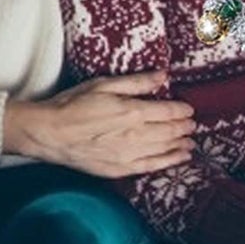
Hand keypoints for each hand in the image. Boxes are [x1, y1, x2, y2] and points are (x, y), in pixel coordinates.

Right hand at [6, 70, 195, 176]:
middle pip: (170, 131)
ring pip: (165, 149)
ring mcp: (130, 155)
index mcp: (133, 111)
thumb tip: (163, 75)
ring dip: (181, 144)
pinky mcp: (122, 168)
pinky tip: (179, 158)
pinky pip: (153, 166)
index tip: (188, 108)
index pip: (168, 112)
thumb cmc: (73, 104)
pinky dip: (170, 161)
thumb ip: (136, 82)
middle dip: (184, 127)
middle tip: (193, 124)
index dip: (182, 110)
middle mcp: (137, 135)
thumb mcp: (103, 85)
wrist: (51, 133)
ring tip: (190, 141)